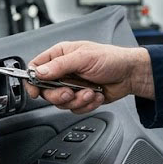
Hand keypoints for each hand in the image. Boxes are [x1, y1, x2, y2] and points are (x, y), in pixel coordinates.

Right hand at [25, 41, 153, 113]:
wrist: (130, 74)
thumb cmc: (111, 59)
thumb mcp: (83, 58)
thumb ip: (59, 65)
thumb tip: (39, 72)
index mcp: (60, 55)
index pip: (36, 68)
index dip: (32, 81)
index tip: (35, 91)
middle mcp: (63, 71)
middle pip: (46, 90)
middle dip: (59, 95)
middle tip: (71, 91)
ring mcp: (71, 85)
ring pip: (61, 102)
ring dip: (77, 100)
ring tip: (90, 91)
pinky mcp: (80, 97)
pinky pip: (75, 108)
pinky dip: (87, 104)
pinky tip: (96, 95)